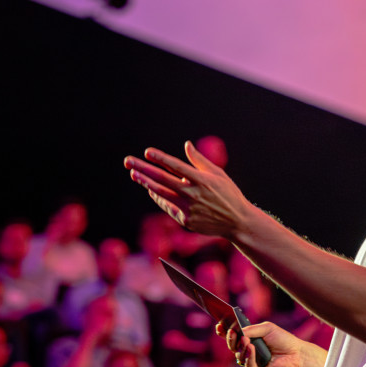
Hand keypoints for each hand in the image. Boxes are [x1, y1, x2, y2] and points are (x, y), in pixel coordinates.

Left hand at [123, 142, 249, 238]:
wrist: (237, 222)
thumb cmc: (228, 193)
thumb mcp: (217, 173)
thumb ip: (199, 160)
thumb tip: (186, 144)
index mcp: (202, 179)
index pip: (176, 166)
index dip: (161, 158)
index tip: (147, 152)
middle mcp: (193, 193)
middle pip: (162, 179)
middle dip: (143, 169)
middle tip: (129, 161)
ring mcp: (188, 208)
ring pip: (161, 193)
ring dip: (145, 183)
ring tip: (134, 174)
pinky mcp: (186, 221)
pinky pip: (167, 207)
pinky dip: (158, 197)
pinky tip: (150, 190)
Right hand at [220, 320, 309, 366]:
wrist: (297, 353)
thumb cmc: (283, 340)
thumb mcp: (267, 328)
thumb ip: (251, 329)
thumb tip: (238, 332)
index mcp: (248, 340)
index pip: (232, 337)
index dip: (224, 332)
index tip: (219, 325)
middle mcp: (248, 352)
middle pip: (232, 347)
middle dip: (230, 339)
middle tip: (232, 332)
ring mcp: (252, 363)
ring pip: (239, 357)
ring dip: (241, 348)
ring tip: (246, 340)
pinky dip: (249, 358)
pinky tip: (251, 349)